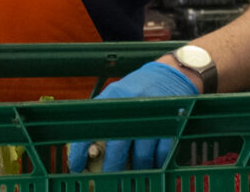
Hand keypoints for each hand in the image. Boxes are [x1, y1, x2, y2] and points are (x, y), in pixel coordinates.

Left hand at [68, 61, 196, 171]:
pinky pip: (161, 152)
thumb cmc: (140, 87)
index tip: (76, 167)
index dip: (80, 151)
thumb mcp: (118, 94)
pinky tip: (152, 165)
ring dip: (137, 168)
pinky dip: (156, 162)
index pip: (90, 128)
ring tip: (134, 173)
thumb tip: (87, 148)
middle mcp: (131, 105)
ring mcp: (152, 115)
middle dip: (112, 167)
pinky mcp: (170, 122)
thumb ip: (104, 116)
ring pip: (141, 155)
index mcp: (112, 97)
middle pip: (117, 147)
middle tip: (108, 178)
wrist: (173, 72)